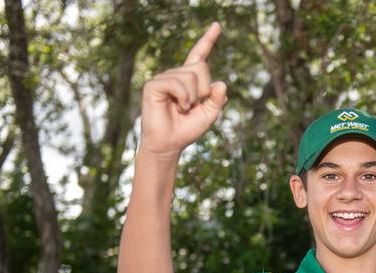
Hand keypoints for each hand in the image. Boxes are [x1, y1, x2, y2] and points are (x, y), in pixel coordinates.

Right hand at [138, 22, 227, 161]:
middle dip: (204, 89)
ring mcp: (164, 78)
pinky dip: (183, 97)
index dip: (208, 40)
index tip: (217, 25)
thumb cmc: (186, 130)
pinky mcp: (154, 85)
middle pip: (201, 67)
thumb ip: (217, 99)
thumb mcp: (209, 115)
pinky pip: (177, 83)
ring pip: (191, 76)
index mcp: (189, 80)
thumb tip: (221, 82)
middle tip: (193, 105)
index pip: (199, 55)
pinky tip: (178, 107)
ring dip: (193, 97)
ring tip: (183, 108)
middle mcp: (176, 75)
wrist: (169, 145)